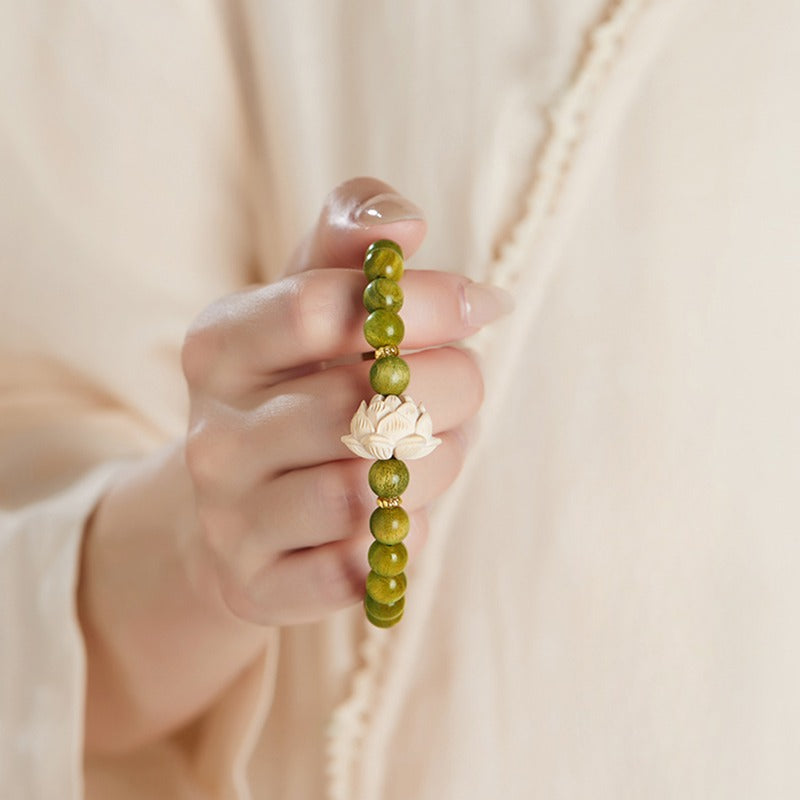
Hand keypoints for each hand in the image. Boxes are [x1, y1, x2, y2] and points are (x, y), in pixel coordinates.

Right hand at [80, 178, 511, 751]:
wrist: (241, 505)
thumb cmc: (296, 386)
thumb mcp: (311, 298)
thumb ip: (352, 240)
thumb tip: (404, 221)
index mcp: (220, 347)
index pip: (318, 308)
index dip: (421, 302)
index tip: (483, 304)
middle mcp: (213, 434)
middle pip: (361, 406)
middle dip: (449, 390)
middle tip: (462, 388)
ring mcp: (229, 519)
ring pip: (368, 493)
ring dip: (437, 468)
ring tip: (436, 449)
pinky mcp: (257, 586)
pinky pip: (359, 571)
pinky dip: (401, 540)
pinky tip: (395, 517)